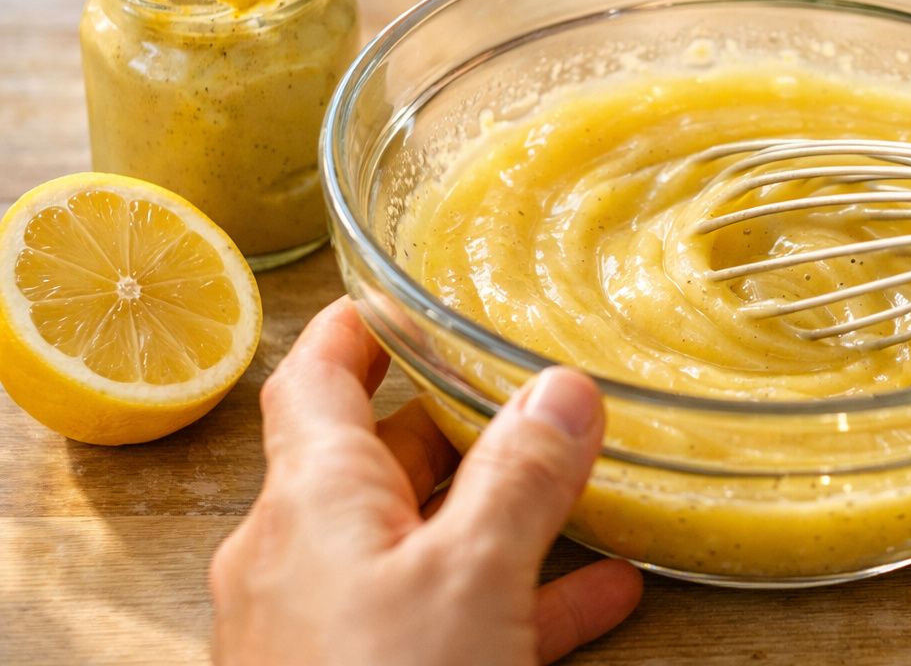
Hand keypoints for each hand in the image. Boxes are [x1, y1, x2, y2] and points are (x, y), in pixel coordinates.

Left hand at [210, 298, 642, 664]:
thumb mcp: (471, 576)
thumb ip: (521, 477)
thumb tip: (562, 387)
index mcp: (311, 501)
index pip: (317, 378)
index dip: (360, 327)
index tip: (407, 295)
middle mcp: (303, 555)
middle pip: (379, 460)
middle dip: (461, 427)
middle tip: (530, 395)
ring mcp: (329, 626)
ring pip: (422, 543)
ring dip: (502, 517)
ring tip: (588, 493)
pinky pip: (440, 617)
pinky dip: (512, 598)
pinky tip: (597, 599)